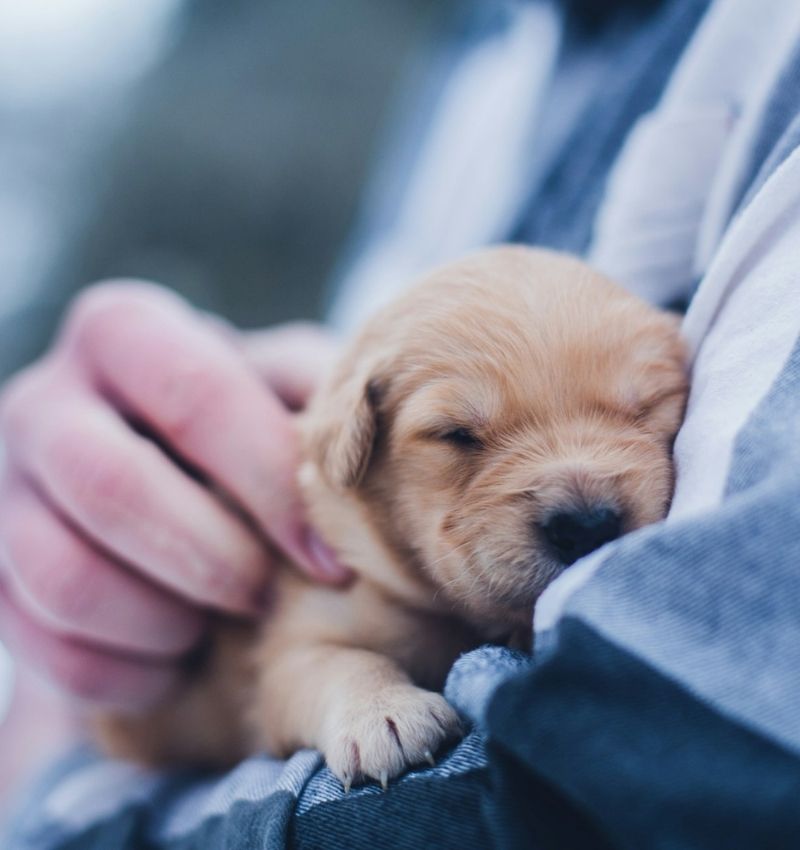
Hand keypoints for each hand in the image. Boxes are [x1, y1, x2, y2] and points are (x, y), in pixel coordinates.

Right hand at [0, 281, 348, 709]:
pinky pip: (44, 647)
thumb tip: (382, 433)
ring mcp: (6, 488)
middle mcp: (44, 399)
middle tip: (264, 594)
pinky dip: (126, 672)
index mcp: (124, 332)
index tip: (332, 560)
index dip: (272, 485)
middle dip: (210, 558)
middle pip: (110, 484)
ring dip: (163, 619)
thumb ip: (315, 392)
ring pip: (62, 574)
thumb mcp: (279, 384)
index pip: (198, 396)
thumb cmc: (238, 424)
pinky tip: (178, 659)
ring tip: (218, 622)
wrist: (153, 468)